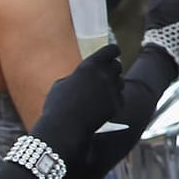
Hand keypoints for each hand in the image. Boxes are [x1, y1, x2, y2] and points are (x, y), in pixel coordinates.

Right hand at [32, 44, 124, 161]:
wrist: (64, 128)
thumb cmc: (58, 105)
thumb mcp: (62, 84)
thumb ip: (77, 76)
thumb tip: (84, 76)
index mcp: (90, 66)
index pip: (111, 50)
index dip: (113, 50)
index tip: (115, 51)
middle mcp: (105, 75)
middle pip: (117, 66)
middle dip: (112, 68)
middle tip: (107, 72)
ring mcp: (112, 90)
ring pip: (120, 82)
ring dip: (114, 84)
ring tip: (102, 91)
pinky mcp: (117, 105)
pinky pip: (119, 98)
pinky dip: (113, 100)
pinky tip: (102, 105)